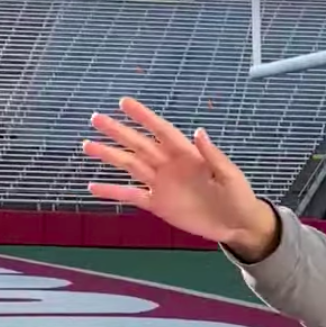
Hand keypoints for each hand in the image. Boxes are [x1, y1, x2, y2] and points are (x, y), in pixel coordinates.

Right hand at [82, 97, 277, 257]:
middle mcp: (168, 165)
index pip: (161, 130)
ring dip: (109, 156)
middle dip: (118, 132)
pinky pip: (130, 196)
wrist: (237, 224)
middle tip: (96, 119)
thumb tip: (198, 131)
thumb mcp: (230, 175)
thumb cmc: (238, 196)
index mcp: (186, 154)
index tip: (124, 102)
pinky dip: (112, 191)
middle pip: (139, 145)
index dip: (144, 116)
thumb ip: (212, 155)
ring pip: (130, 166)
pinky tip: (93, 186)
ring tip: (87, 145)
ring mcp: (160, 184)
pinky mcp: (157, 204)